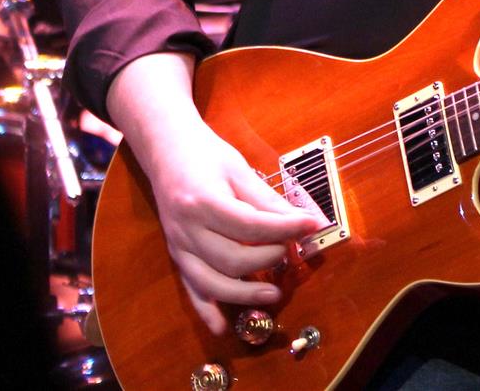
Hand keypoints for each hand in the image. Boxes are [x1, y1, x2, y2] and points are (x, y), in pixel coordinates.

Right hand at [132, 124, 325, 335]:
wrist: (166, 151)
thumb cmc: (207, 156)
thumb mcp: (240, 170)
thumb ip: (268, 200)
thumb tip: (304, 222)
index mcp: (203, 202)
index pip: (250, 225)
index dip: (285, 229)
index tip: (312, 226)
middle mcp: (187, 229)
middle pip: (232, 258)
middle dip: (268, 259)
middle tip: (290, 250)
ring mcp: (179, 247)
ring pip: (212, 282)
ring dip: (245, 293)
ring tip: (274, 293)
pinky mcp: (176, 257)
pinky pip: (191, 290)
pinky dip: (206, 311)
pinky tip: (222, 327)